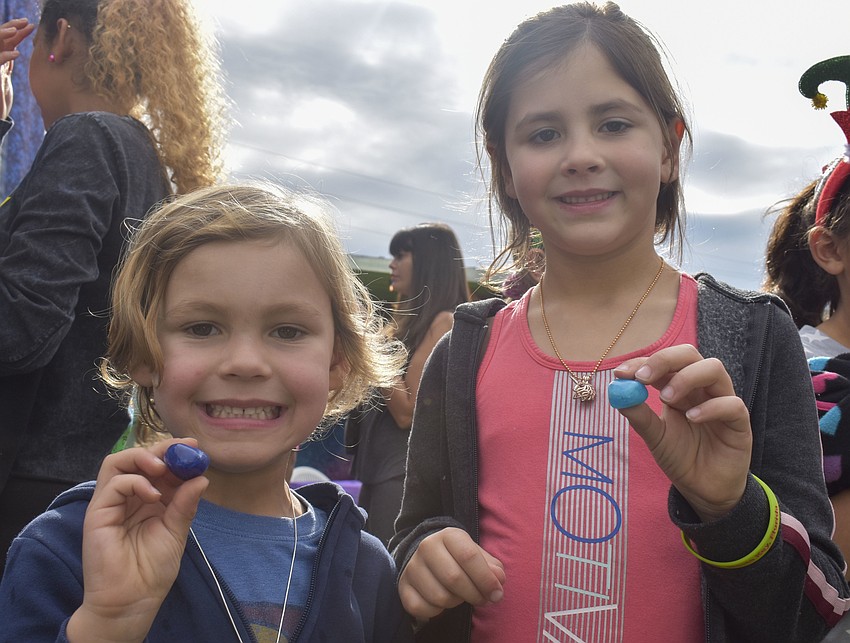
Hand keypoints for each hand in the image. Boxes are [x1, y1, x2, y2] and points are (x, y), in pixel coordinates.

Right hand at [0, 19, 34, 119]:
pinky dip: (5, 56)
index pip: (8, 40)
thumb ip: (10, 62)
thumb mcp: (7, 75)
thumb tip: (24, 51)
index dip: (18, 31)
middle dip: (11, 27)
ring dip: (4, 35)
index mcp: (0, 59)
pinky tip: (16, 53)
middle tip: (24, 22)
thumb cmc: (2, 97)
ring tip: (15, 30)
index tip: (31, 25)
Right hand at [65, 438, 208, 641]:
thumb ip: (185, 504)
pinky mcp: (97, 514)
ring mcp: (111, 503)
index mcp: (148, 498)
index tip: (194, 446)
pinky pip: (113, 484)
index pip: (156, 465)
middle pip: (136, 457)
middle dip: (162, 449)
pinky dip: (136, 482)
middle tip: (182, 449)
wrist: (133, 600)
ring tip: (164, 468)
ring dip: (143, 457)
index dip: (174, 452)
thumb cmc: (153, 569)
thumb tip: (201, 477)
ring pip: (116, 462)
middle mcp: (128, 497)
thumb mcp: (177, 531)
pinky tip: (154, 495)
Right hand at [398, 527, 505, 619]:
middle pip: (454, 578)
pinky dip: (436, 612)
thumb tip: (498, 580)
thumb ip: (492, 567)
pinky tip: (442, 603)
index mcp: (449, 535)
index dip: (486, 579)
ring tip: (460, 596)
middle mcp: (427, 547)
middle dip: (474, 594)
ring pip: (440, 596)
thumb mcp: (477, 555)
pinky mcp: (403, 586)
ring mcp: (412, 567)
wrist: (428, 555)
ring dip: (456, 603)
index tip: (496, 593)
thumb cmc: (459, 557)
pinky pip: (422, 608)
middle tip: (482, 599)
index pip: (469, 557)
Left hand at [613, 344, 751, 522]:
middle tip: (643, 378)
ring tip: (666, 399)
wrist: (703, 489)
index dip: (642, 362)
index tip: (621, 374)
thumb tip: (617, 392)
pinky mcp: (740, 421)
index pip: (663, 363)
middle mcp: (701, 388)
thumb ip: (639, 415)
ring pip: (714, 369)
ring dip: (686, 378)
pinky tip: (692, 418)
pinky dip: (710, 407)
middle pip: (689, 354)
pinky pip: (731, 403)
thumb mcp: (654, 436)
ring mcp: (722, 400)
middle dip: (664, 360)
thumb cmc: (680, 457)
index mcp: (679, 386)